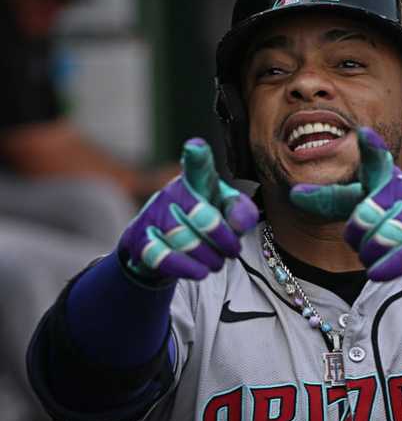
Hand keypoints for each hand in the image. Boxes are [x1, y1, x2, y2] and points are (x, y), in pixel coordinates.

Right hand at [119, 139, 259, 282]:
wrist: (163, 247)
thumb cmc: (205, 222)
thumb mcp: (229, 213)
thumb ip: (242, 212)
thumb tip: (239, 223)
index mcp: (198, 182)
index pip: (198, 167)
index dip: (198, 157)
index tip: (196, 148)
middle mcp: (172, 194)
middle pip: (205, 218)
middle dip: (225, 241)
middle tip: (232, 251)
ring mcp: (154, 216)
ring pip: (187, 241)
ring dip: (210, 258)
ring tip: (216, 262)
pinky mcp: (140, 241)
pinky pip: (164, 257)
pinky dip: (187, 268)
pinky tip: (200, 272)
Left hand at [289, 128, 401, 281]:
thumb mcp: (368, 199)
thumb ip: (332, 199)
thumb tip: (294, 194)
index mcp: (386, 178)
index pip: (376, 160)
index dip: (371, 148)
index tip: (363, 134)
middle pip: (364, 218)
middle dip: (357, 236)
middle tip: (364, 240)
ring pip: (382, 237)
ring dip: (371, 253)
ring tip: (374, 256)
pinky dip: (391, 263)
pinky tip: (376, 273)